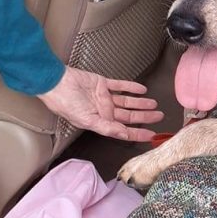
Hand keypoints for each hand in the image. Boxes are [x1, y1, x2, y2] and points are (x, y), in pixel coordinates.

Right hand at [38, 66, 163, 141]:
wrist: (56, 82)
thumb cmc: (66, 103)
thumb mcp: (86, 120)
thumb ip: (106, 127)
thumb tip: (124, 135)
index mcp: (100, 121)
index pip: (123, 129)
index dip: (137, 133)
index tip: (151, 135)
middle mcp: (104, 110)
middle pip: (128, 115)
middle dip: (144, 117)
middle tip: (160, 116)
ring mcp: (103, 97)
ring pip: (127, 101)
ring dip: (140, 103)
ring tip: (154, 104)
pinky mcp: (102, 83)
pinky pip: (120, 85)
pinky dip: (131, 87)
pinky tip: (142, 89)